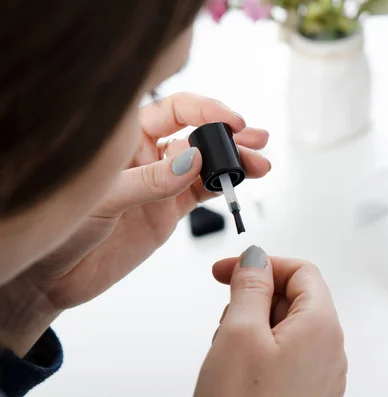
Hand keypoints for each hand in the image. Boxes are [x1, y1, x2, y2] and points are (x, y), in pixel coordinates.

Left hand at [0, 92, 270, 355]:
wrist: (53, 275)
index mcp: (126, 139)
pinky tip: (239, 183)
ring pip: (206, 165)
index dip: (206, 111)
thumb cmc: (59, 227)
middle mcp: (147, 156)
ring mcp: (161, 184)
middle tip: (255, 140)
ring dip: (234, 162)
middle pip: (198, 135)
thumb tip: (193, 159)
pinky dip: (224, 187)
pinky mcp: (169, 211)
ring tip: (259, 165)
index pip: (174, 111)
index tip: (231, 122)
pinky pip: (203, 193)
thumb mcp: (103, 198)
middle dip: (230, 136)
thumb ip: (150, 180)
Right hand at [196, 248, 346, 396]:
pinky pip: (285, 356)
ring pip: (285, 329)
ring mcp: (320, 375)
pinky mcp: (305, 392)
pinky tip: (239, 371)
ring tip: (230, 354)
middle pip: (293, 299)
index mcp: (322, 327)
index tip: (229, 269)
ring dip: (254, 328)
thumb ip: (250, 287)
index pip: (301, 270)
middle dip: (255, 299)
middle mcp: (330, 351)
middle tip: (227, 318)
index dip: (262, 264)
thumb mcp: (240, 334)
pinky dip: (260, 352)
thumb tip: (256, 259)